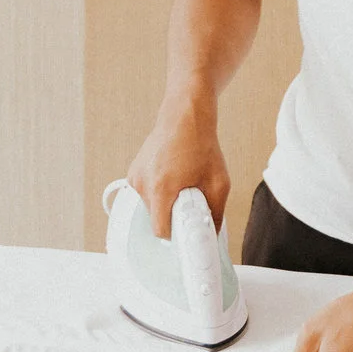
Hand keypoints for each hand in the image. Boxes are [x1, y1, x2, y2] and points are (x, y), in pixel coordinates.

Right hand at [126, 102, 229, 239]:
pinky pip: (146, 193)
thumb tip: (213, 233)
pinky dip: (159, 191)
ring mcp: (135, 177)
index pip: (160, 230)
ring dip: (166, 202)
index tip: (187, 233)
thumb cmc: (201, 144)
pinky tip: (173, 176)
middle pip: (156, 218)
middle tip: (191, 201)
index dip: (176, 235)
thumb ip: (216, 212)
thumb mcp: (219, 182)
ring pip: (151, 206)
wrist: (185, 116)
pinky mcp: (134, 172)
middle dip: (174, 215)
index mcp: (161, 188)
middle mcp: (143, 183)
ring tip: (182, 183)